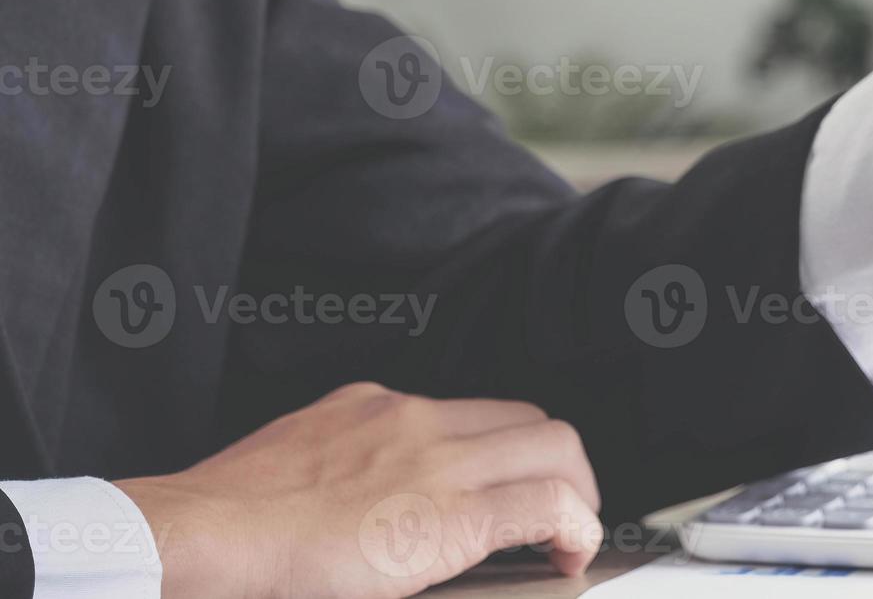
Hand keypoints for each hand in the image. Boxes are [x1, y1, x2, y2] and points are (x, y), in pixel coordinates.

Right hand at [119, 383, 602, 597]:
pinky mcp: (452, 514)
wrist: (204, 536)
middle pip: (527, 418)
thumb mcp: (294, 462)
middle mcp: (413, 419)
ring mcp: (438, 460)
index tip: (509, 481)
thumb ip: (341, 467)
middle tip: (559, 509)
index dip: (506, 447)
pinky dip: (575, 528)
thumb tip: (358, 506)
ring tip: (571, 534)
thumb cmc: (225, 521)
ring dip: (576, 492)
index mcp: (373, 407)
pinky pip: (547, 505)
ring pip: (554, 447)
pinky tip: (570, 556)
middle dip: (557, 462)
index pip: (469, 411)